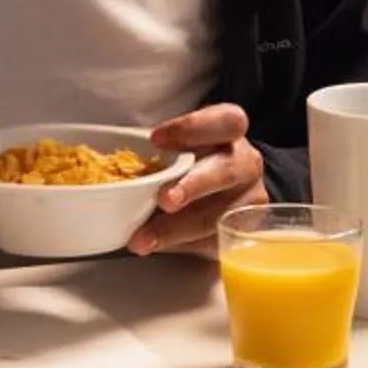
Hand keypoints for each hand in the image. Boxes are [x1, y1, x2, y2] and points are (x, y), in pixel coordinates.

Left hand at [125, 103, 267, 255]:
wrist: (224, 187)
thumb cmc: (194, 156)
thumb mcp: (183, 141)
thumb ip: (163, 149)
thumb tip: (117, 175)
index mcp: (231, 130)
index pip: (226, 121)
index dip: (193, 128)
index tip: (155, 139)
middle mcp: (247, 163)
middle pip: (226, 172)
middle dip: (192, 186)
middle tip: (163, 200)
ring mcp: (250, 200)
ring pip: (217, 215)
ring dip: (176, 229)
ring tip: (143, 238)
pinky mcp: (244, 233)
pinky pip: (212, 242)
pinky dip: (180, 246)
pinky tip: (158, 246)